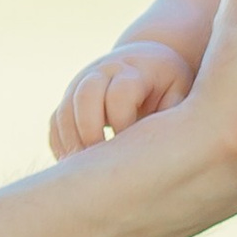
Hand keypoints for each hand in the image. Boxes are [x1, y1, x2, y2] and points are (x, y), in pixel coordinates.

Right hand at [49, 36, 196, 159]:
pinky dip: (62, 147)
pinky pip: (55, 124)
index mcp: (136, 69)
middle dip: (91, 133)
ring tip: (90, 174)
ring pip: (64, 112)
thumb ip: (174, 118)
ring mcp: (81, 83)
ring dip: (73, 145)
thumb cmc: (171, 86)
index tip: (136, 149)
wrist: (148, 62)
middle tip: (105, 163)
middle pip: (85, 96)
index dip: (124, 124)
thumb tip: (160, 153)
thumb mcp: (181, 96)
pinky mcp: (69, 99)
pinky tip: (78, 170)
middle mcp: (104, 71)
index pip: (120, 94)